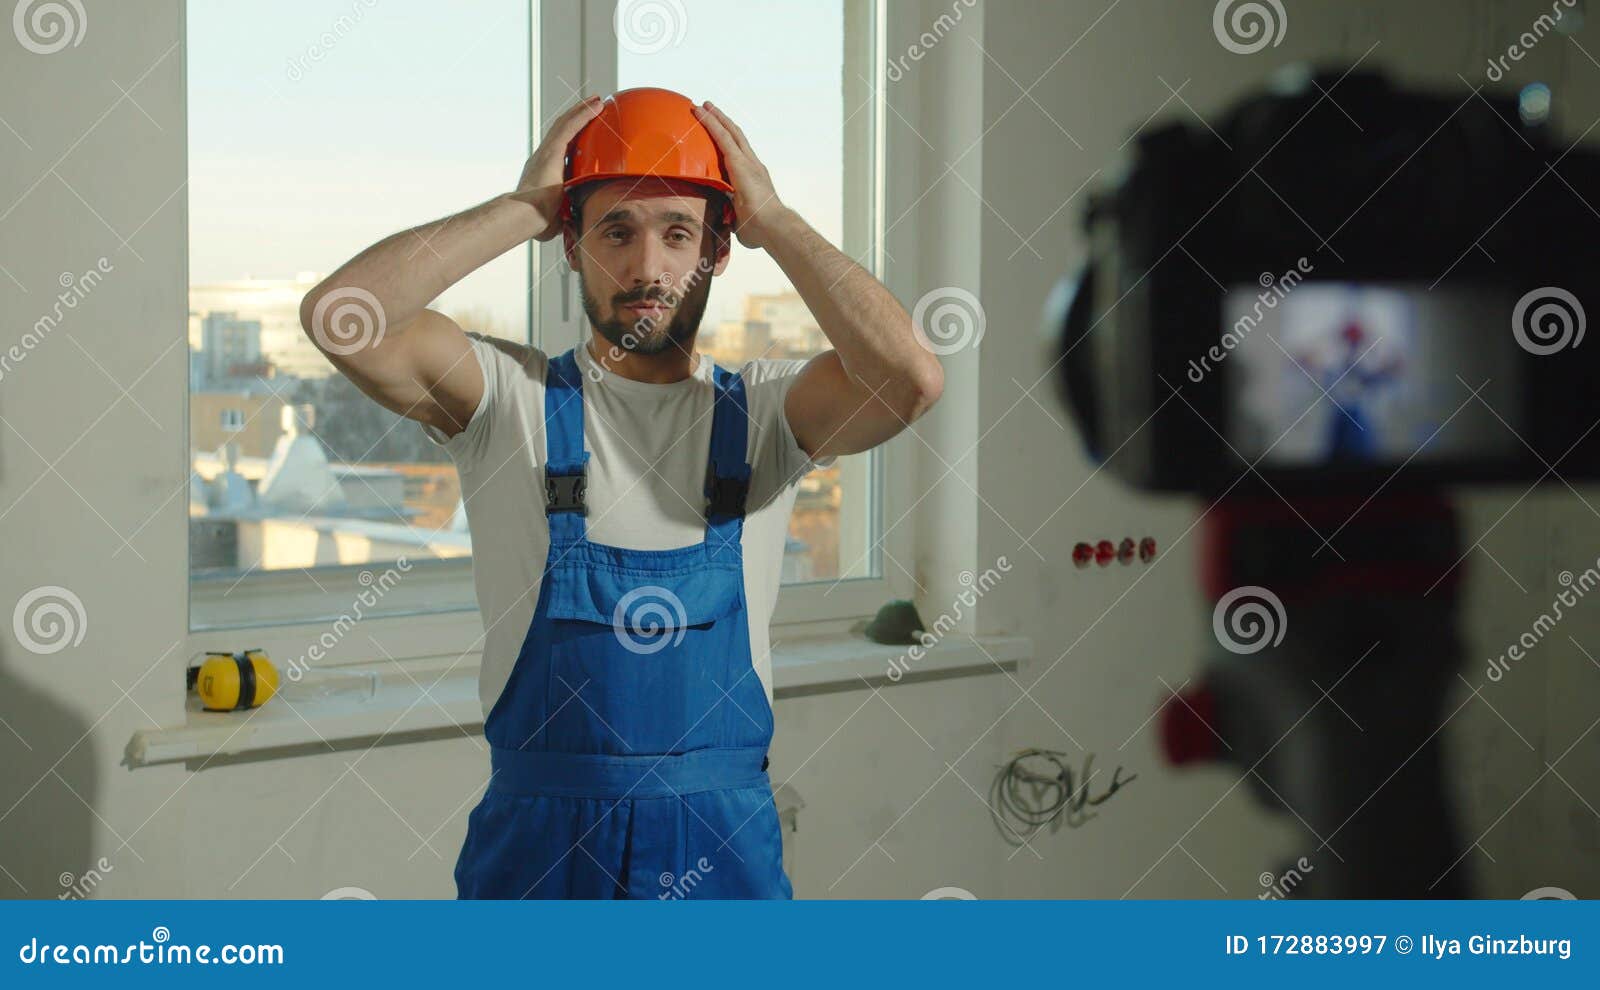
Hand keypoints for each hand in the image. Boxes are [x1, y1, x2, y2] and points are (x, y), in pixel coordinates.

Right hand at [512, 95, 602, 241]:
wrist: (524, 215)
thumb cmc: (536, 221)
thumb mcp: (557, 215)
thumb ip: (566, 214)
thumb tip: (576, 222)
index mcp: (544, 171)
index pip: (560, 149)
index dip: (572, 138)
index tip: (584, 132)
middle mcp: (542, 157)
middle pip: (562, 131)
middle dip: (577, 117)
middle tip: (593, 107)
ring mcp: (546, 152)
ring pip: (566, 124)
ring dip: (582, 110)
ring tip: (598, 101)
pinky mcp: (552, 150)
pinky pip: (570, 126)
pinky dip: (583, 114)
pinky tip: (597, 105)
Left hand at [692, 101, 788, 249]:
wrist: (772, 226)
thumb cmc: (760, 231)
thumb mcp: (741, 221)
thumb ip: (732, 216)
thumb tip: (726, 220)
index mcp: (754, 178)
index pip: (740, 155)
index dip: (730, 142)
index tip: (720, 133)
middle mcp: (753, 165)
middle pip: (736, 137)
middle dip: (723, 122)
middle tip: (709, 109)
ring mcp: (747, 161)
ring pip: (728, 132)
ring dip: (715, 117)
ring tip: (702, 106)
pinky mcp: (738, 161)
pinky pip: (721, 136)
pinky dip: (710, 122)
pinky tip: (700, 111)